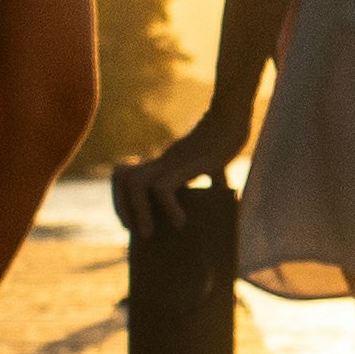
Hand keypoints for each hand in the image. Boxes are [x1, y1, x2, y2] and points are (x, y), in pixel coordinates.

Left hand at [113, 116, 246, 239]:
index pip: (126, 175)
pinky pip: (164, 187)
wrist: (233, 119)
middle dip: (122, 206)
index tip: (129, 223)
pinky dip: (168, 208)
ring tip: (149, 233)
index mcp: (164, 163)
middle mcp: (162, 162)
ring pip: (136, 183)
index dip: (121, 198)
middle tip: (134, 231)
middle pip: (122, 177)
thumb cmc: (226, 141)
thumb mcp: (215, 167)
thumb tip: (226, 207)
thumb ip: (214, 183)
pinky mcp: (186, 163)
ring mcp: (172, 161)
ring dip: (138, 211)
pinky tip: (181, 222)